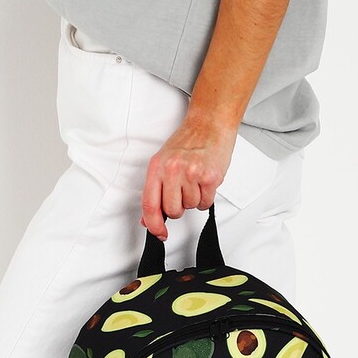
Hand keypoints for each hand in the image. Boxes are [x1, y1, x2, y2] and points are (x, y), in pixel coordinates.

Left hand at [140, 108, 238, 240]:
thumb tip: (148, 217)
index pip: (150, 205)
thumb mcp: (163, 161)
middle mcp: (172, 170)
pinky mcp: (210, 177)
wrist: (209, 124)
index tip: (158, 233)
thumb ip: (155, 190)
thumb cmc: (188, 141)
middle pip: (172, 210)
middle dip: (179, 207)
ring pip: (191, 207)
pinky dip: (206, 196)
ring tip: (196, 180)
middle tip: (183, 191)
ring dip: (194, 198)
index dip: (153, 224)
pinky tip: (205, 181)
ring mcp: (192, 173)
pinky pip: (206, 202)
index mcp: (157, 167)